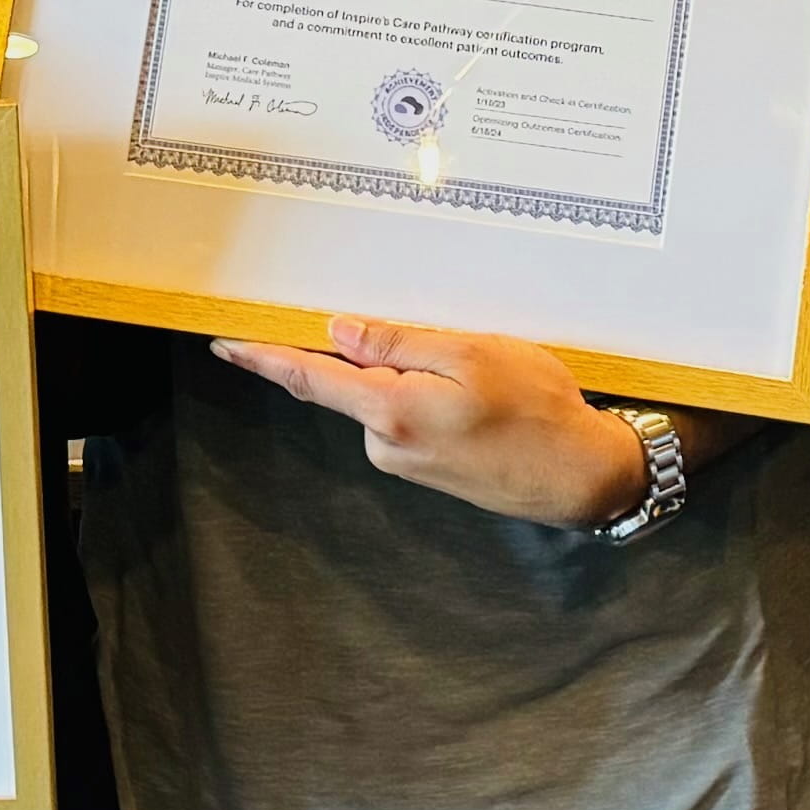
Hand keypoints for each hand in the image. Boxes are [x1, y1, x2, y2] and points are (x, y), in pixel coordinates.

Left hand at [207, 318, 647, 526]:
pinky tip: (483, 402)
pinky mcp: (427, 471)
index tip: (226, 345)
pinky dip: (433, 399)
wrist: (583, 477)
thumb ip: (398, 344)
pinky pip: (410, 418)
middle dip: (384, 353)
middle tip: (454, 345)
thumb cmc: (537, 410)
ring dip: (419, 377)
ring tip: (485, 378)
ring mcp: (406, 462)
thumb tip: (338, 332)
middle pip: (354, 382)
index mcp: (390, 411)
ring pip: (388, 399)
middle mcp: (386, 444)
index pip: (308, 379)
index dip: (264, 359)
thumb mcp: (471, 354)